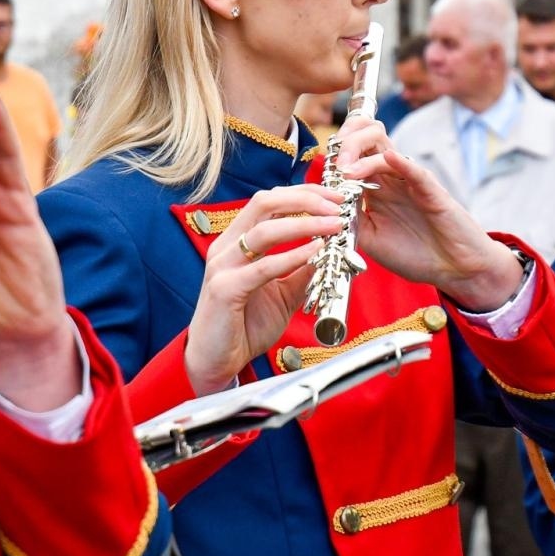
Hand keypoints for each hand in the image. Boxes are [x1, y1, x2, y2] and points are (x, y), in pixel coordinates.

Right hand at [185, 185, 344, 393]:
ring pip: (264, 230)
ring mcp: (222, 266)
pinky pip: (263, 267)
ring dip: (305, 223)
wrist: (217, 362)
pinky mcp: (224, 289)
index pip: (269, 202)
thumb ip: (301, 271)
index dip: (303, 193)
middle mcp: (226, 247)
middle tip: (337, 205)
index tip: (334, 198)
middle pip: (265, 203)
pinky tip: (315, 251)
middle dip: (305, 199)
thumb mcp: (282, 294)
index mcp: (237, 241)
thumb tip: (329, 252)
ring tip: (333, 225)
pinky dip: (292, 256)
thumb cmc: (244, 326)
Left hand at [333, 118, 522, 310]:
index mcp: (375, 186)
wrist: (453, 268)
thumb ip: (348, 221)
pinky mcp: (431, 191)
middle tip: (334, 164)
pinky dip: (400, 163)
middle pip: (367, 138)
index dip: (334, 152)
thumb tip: (321, 207)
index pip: (352, 153)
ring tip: (346, 170)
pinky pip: (414, 170)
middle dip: (345, 142)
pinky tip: (388, 160)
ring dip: (361, 152)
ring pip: (384, 147)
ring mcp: (410, 180)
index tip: (320, 165)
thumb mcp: (370, 240)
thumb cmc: (414, 253)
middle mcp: (391, 177)